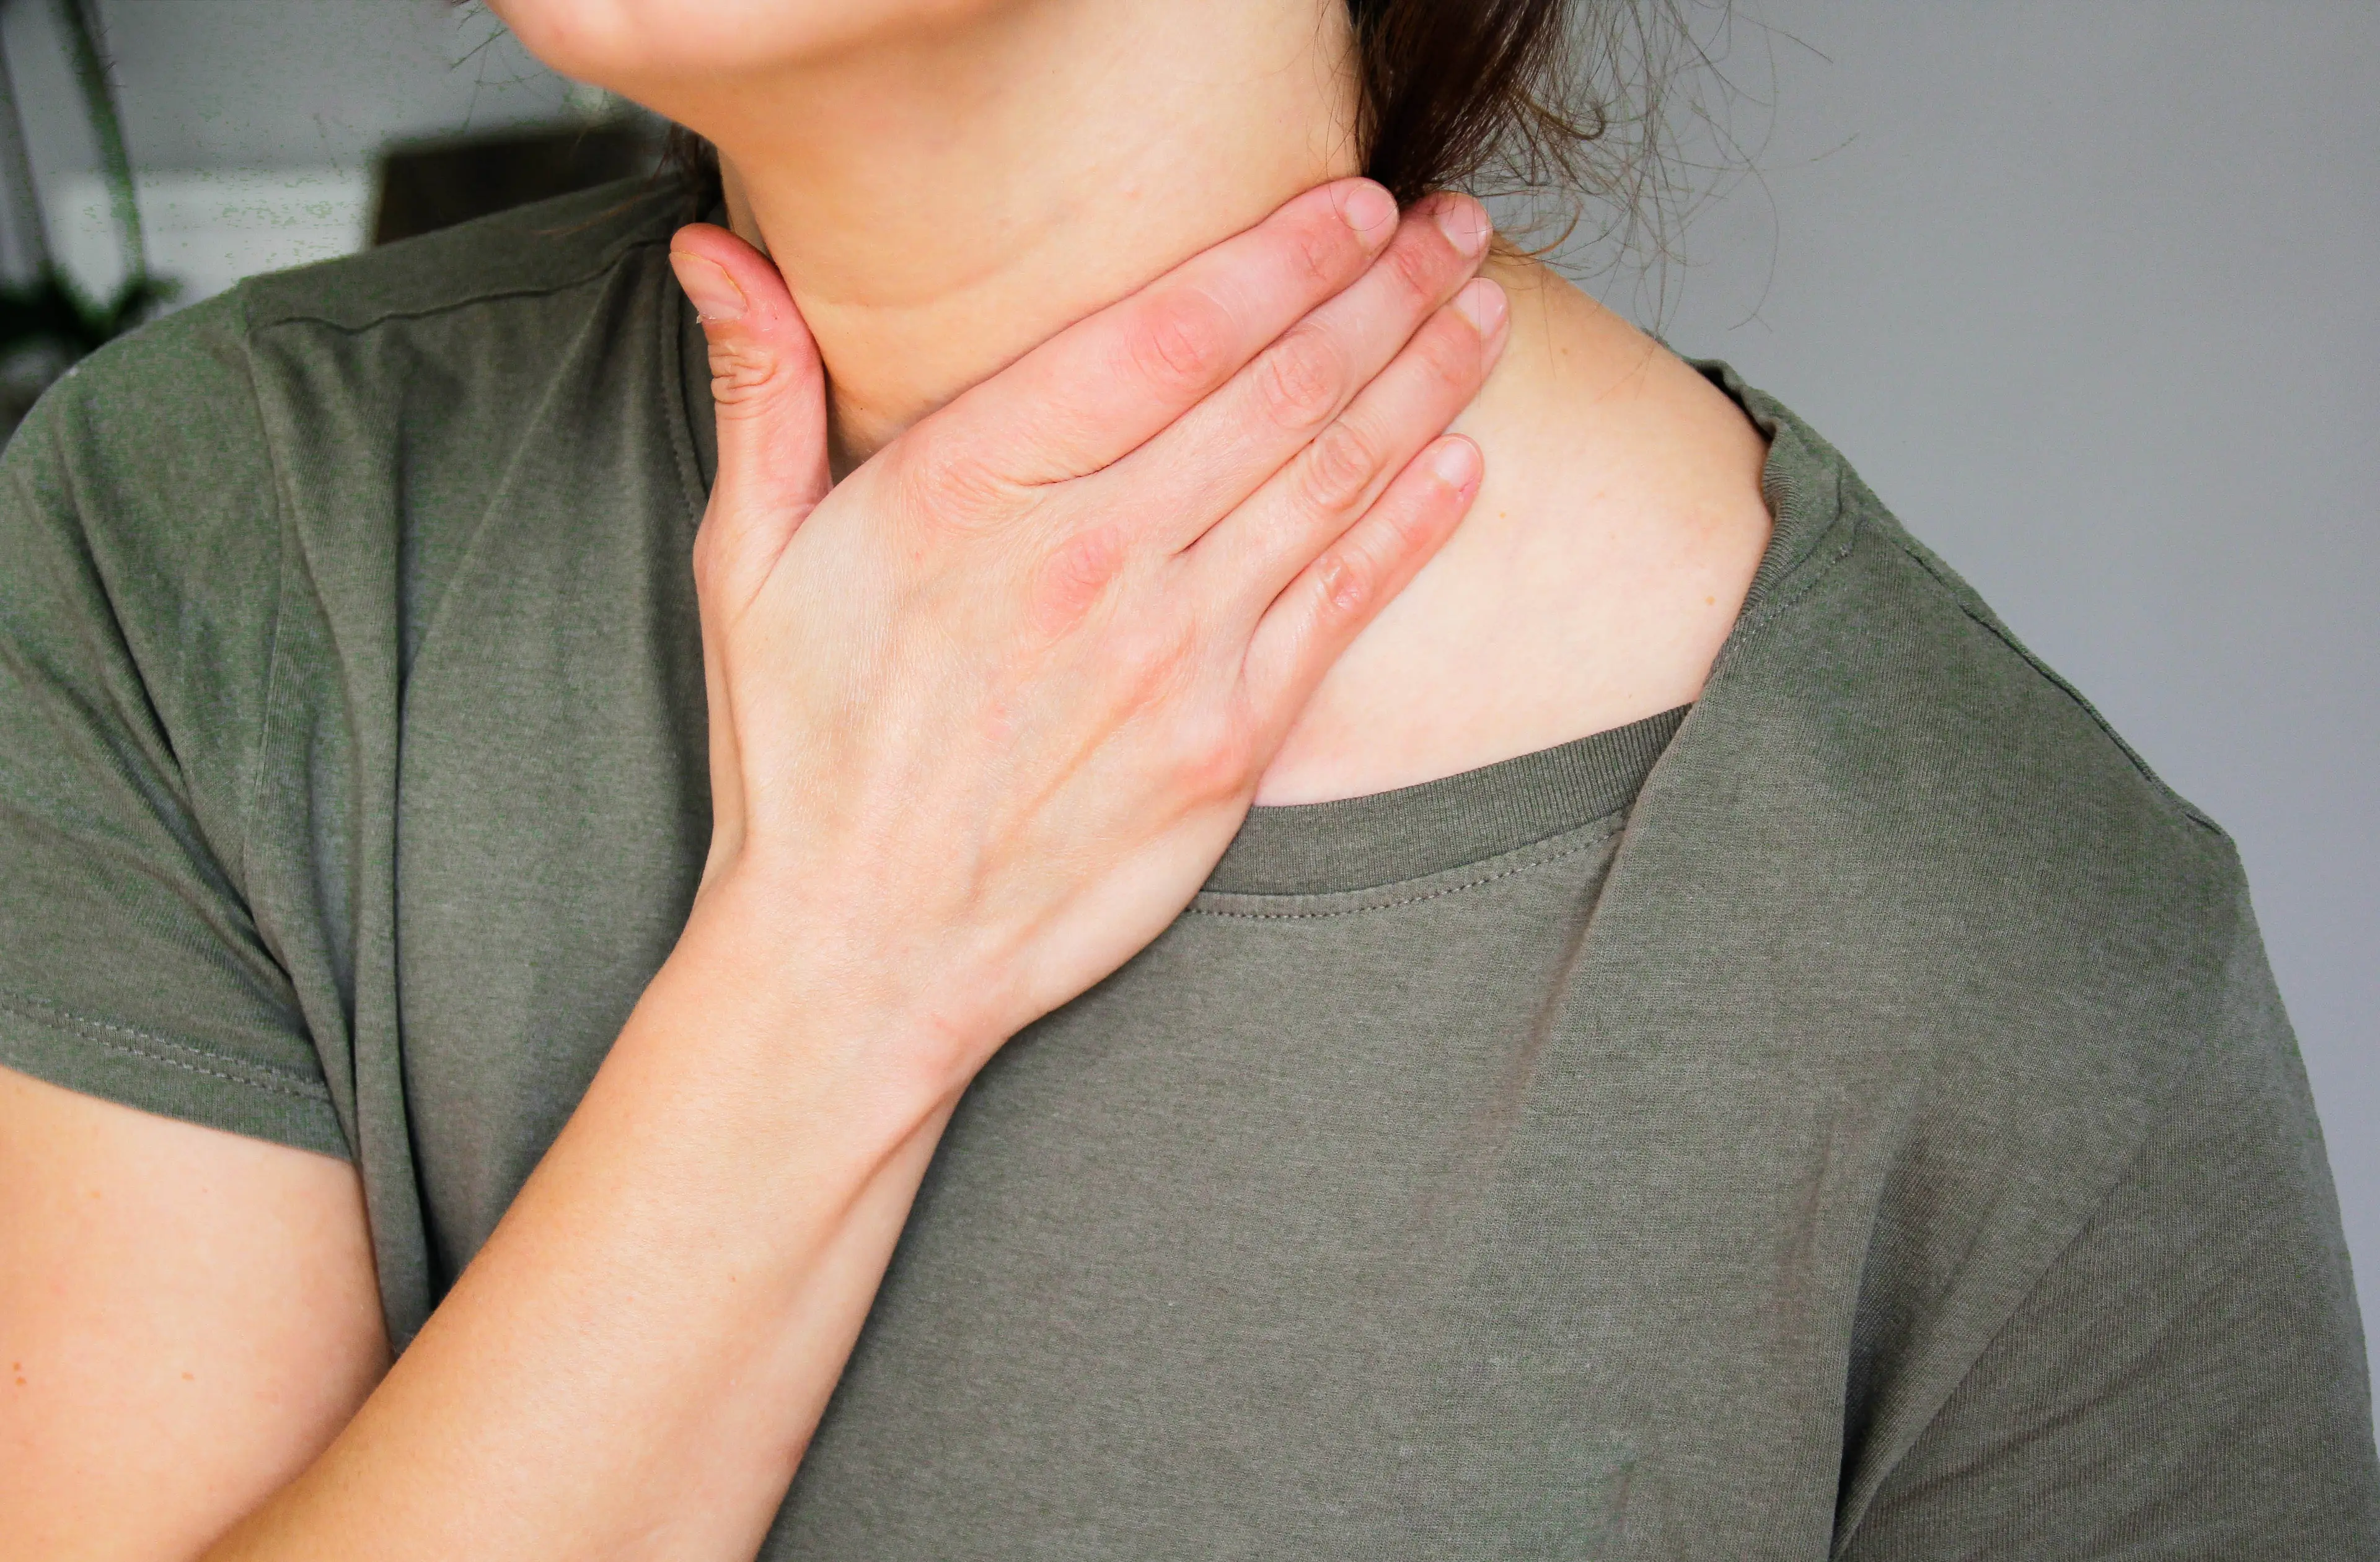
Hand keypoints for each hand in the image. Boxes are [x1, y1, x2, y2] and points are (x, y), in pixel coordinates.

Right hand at [669, 177, 1506, 1086]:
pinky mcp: (1226, 745)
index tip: (1351, 205)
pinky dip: (1412, 526)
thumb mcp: (751, 566)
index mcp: (973, 489)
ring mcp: (1172, 655)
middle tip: (1456, 225)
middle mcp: (1090, 558)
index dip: (1278, 258)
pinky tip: (1462, 462)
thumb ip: (761, 394)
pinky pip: (1343, 607)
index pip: (1168, 333)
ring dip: (1423, 384)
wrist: (863, 956)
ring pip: (1330, 482)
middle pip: (1277, 389)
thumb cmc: (805, 759)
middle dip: (1385, 293)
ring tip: (1484, 310)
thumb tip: (718, 250)